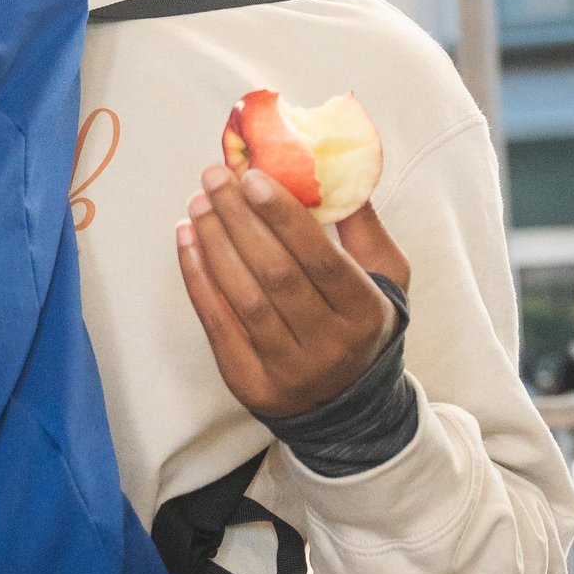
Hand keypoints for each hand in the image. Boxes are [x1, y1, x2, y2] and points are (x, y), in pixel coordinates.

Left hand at [177, 169, 408, 427]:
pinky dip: (198, 279)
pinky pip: (217, 325)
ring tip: (197, 204)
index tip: (252, 177)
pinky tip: (187, 242)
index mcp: (365, 313)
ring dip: (214, 244)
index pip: (321, 259)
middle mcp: (329, 345)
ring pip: (244, 299)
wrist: (348, 405)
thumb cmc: (362, 322)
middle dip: (239, 220)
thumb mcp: (386, 277)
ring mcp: (288, 370)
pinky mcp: (250, 384)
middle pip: (276, 275)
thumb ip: (363, 226)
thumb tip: (332, 168)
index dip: (283, 217)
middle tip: (213, 178)